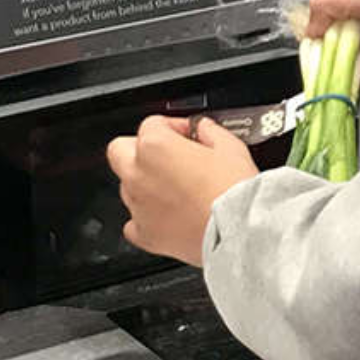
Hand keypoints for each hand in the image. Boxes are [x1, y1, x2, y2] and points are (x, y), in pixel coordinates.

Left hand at [107, 116, 256, 266]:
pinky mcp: (145, 234)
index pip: (153, 124)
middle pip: (120, 150)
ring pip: (127, 186)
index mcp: (156, 146)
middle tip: (166, 156)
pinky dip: (146, 218)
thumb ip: (211, 131)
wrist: (239, 231)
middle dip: (140, 149)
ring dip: (145, 183)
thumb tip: (204, 129)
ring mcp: (138, 206)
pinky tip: (168, 216)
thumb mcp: (231, 147)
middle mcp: (138, 174)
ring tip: (176, 189)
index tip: (187, 135)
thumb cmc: (234, 191)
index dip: (174, 127)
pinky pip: (133, 223)